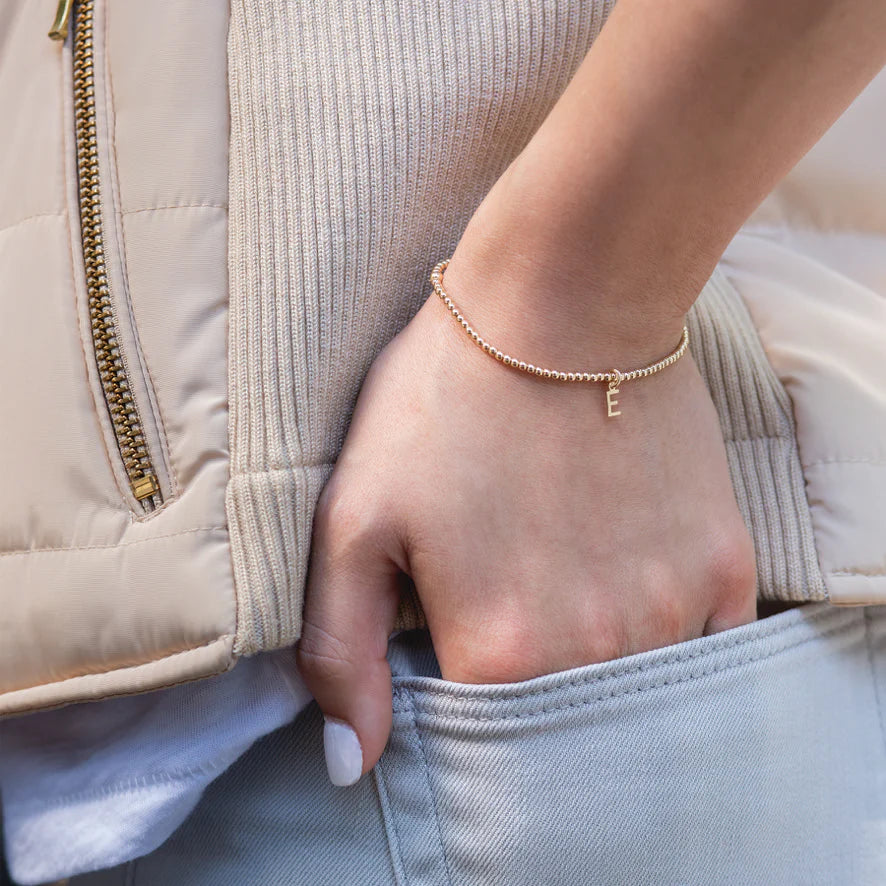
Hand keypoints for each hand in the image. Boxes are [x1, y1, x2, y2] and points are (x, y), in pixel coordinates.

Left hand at [296, 258, 756, 785]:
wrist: (566, 303)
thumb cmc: (445, 401)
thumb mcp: (354, 517)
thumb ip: (341, 653)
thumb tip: (348, 765)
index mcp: (498, 653)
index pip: (474, 737)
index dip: (452, 680)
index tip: (448, 622)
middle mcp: (594, 653)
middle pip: (552, 716)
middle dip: (522, 672)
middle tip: (507, 579)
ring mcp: (669, 612)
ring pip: (625, 685)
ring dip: (590, 648)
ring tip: (561, 559)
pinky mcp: (722, 565)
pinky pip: (697, 643)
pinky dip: (658, 627)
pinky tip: (625, 567)